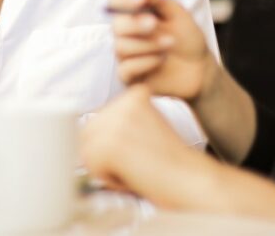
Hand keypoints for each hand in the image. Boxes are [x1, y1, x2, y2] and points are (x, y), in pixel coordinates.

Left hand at [82, 85, 213, 205]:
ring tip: (137, 168)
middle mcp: (124, 101)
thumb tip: (80, 128)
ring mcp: (116, 121)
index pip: (99, 120)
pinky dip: (109, 179)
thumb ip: (118, 123)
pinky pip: (91, 167)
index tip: (140, 150)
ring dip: (106, 167)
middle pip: (88, 133)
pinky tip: (135, 174)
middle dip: (105, 155)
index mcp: (133, 94)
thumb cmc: (172, 163)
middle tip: (138, 162)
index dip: (114, 143)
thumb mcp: (143, 129)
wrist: (193, 181)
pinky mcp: (110, 143)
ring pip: (87, 150)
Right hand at [109, 0, 216, 101]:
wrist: (200, 68)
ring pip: (121, 48)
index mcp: (134, 14)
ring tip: (170, 43)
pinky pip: (125, 70)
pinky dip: (144, 63)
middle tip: (154, 23)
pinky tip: (161, 60)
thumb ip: (158, 1)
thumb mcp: (178, 14)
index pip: (116, 2)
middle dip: (135, 24)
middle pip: (116, 26)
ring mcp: (127, 56)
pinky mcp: (130, 77)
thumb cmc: (187, 38)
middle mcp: (126, 34)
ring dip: (146, 44)